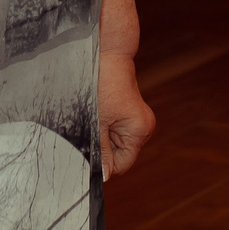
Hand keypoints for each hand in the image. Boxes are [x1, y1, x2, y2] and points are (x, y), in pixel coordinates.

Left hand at [99, 53, 155, 180]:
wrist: (105, 53)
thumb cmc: (101, 82)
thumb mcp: (95, 122)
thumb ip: (99, 151)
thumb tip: (104, 176)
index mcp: (139, 131)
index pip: (120, 165)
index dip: (103, 163)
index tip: (85, 151)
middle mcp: (143, 127)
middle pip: (118, 153)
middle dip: (101, 146)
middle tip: (87, 129)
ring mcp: (137, 119)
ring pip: (113, 141)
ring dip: (100, 134)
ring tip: (92, 117)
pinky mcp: (128, 111)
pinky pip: (113, 128)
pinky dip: (102, 125)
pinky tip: (96, 112)